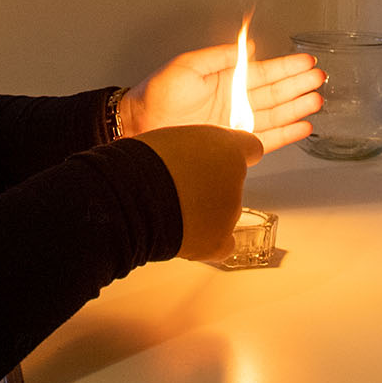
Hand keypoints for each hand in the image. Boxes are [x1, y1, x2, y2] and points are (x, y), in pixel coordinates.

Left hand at [120, 41, 322, 152]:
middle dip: (298, 85)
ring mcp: (236, 123)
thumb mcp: (188, 65)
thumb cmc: (157, 94)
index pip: (263, 71)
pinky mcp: (234, 144)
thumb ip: (219, 56)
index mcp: (226, 80)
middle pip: (274, 92)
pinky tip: (303, 127)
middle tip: (320, 78)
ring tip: (317, 100)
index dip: (286, 67)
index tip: (306, 60)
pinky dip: (286, 134)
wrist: (140, 126)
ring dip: (297, 108)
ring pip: (275, 114)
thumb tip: (247, 47)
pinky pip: (267, 139)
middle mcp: (234, 102)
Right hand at [131, 124, 263, 260]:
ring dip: (205, 211)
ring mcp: (230, 212)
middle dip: (210, 185)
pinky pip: (223, 244)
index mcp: (227, 146)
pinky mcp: (218, 241)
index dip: (234, 153)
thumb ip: (195, 147)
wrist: (131, 195)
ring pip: (224, 213)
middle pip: (231, 183)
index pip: (250, 146)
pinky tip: (190, 234)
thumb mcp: (172, 138)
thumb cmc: (141, 162)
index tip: (226, 158)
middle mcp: (236, 178)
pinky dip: (210, 241)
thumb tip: (192, 158)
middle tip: (179, 185)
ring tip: (172, 208)